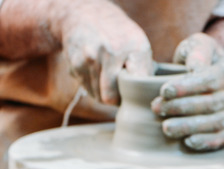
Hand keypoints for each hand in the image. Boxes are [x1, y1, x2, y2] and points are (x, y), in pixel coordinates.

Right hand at [0, 0, 153, 105]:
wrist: (84, 14)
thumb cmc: (118, 34)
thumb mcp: (138, 43)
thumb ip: (145, 69)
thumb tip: (148, 96)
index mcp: (130, 48)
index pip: (136, 84)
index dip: (136, 95)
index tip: (136, 92)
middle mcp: (107, 54)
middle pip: (111, 98)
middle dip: (118, 99)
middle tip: (122, 89)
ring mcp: (89, 60)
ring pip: (98, 97)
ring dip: (104, 94)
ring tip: (109, 77)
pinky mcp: (75, 65)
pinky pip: (87, 89)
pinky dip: (93, 86)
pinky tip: (96, 71)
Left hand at [151, 33, 223, 151]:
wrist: (209, 74)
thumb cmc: (197, 58)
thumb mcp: (197, 46)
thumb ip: (197, 52)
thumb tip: (195, 69)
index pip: (210, 80)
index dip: (187, 87)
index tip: (164, 90)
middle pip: (211, 103)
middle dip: (182, 107)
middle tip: (156, 108)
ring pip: (215, 123)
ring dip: (189, 127)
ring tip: (166, 128)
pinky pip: (221, 139)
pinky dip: (206, 142)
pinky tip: (187, 142)